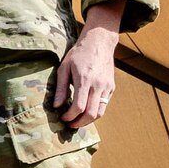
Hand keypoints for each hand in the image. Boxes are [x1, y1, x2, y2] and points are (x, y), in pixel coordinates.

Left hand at [53, 2, 123, 127]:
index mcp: (85, 80)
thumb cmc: (79, 54)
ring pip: (100, 112)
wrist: (99, 42)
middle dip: (80, 123)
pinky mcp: (111, 87)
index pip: (79, 107)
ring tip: (78, 121)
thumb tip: (57, 106)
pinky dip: (95, 111)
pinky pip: (104, 105)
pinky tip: (86, 110)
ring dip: (88, 120)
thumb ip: (61, 88)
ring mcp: (107, 87)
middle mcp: (98, 85)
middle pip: (91, 114)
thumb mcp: (64, 68)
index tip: (63, 118)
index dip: (70, 116)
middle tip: (70, 124)